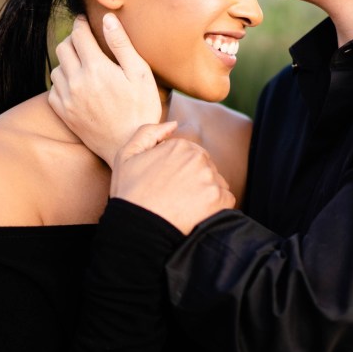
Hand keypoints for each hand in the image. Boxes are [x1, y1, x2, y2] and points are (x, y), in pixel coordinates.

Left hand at [49, 14, 161, 165]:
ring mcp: (67, 98)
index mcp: (96, 68)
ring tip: (82, 64)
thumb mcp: (140, 74)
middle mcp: (76, 81)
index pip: (79, 34)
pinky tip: (77, 85)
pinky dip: (62, 82)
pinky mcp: (64, 113)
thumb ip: (122, 45)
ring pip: (57, 68)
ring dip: (67, 61)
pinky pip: (53, 90)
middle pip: (63, 47)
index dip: (81, 23)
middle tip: (85, 40)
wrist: (129, 146)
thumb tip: (108, 19)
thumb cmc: (141, 109)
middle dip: (73, 39)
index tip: (85, 21)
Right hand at [111, 122, 234, 233]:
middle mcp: (199, 159)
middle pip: (205, 168)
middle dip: (195, 180)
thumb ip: (149, 132)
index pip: (190, 155)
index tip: (168, 185)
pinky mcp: (219, 199)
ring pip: (216, 183)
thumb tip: (174, 124)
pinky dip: (215, 207)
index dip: (179, 171)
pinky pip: (225, 200)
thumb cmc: (130, 193)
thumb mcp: (127, 155)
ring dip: (206, 193)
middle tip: (176, 197)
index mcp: (181, 146)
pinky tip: (197, 214)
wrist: (138, 227)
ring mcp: (211, 179)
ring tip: (185, 207)